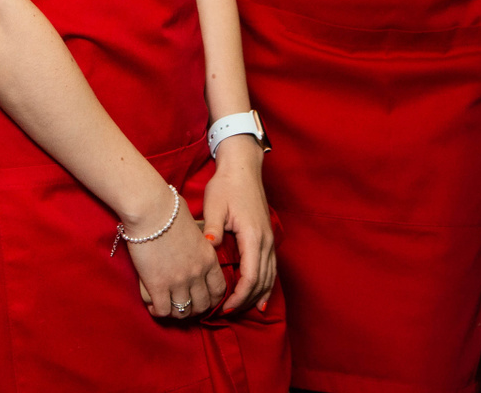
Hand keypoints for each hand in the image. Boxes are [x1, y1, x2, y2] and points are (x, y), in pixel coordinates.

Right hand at [125, 187, 225, 320]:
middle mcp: (197, 274)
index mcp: (209, 259)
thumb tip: (198, 239)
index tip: (202, 297)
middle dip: (194, 308)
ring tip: (167, 305)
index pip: (218, 291)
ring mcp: (178, 282)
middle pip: (202, 305)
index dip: (211, 299)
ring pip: (183, 312)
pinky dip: (158, 311)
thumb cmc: (171, 209)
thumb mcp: (195, 227)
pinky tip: (153, 304)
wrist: (152, 210)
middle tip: (183, 304)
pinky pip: (163, 310)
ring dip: (176, 312)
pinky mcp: (158, 285)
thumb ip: (200, 242)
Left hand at [202, 138, 276, 312]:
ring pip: (270, 276)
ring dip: (257, 295)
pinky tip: (260, 298)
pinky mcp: (268, 237)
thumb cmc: (226, 185)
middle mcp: (266, 241)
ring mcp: (269, 239)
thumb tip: (209, 245)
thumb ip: (213, 226)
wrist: (243, 168)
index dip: (239, 295)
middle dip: (246, 300)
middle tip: (228, 313)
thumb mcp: (215, 204)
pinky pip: (271, 268)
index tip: (224, 307)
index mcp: (253, 235)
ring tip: (242, 310)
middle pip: (262, 280)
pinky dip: (266, 285)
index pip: (251, 275)